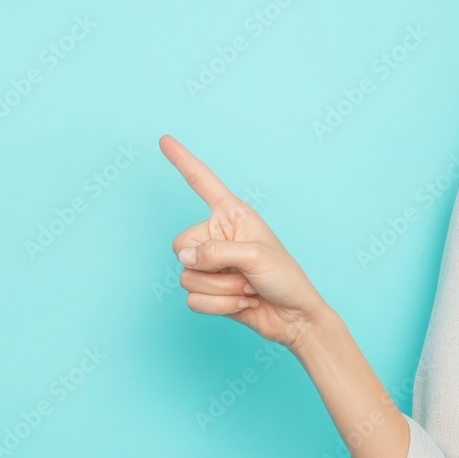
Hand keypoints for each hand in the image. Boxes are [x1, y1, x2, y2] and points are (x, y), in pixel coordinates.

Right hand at [159, 135, 330, 348]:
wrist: (294, 317)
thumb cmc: (285, 278)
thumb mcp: (255, 256)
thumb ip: (215, 251)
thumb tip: (185, 258)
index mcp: (232, 215)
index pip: (202, 182)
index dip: (183, 161)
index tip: (164, 140)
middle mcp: (216, 236)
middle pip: (181, 246)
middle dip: (210, 266)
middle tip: (243, 273)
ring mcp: (210, 265)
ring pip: (186, 276)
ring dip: (219, 289)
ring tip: (247, 288)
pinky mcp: (207, 290)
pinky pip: (191, 299)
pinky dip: (217, 305)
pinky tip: (241, 303)